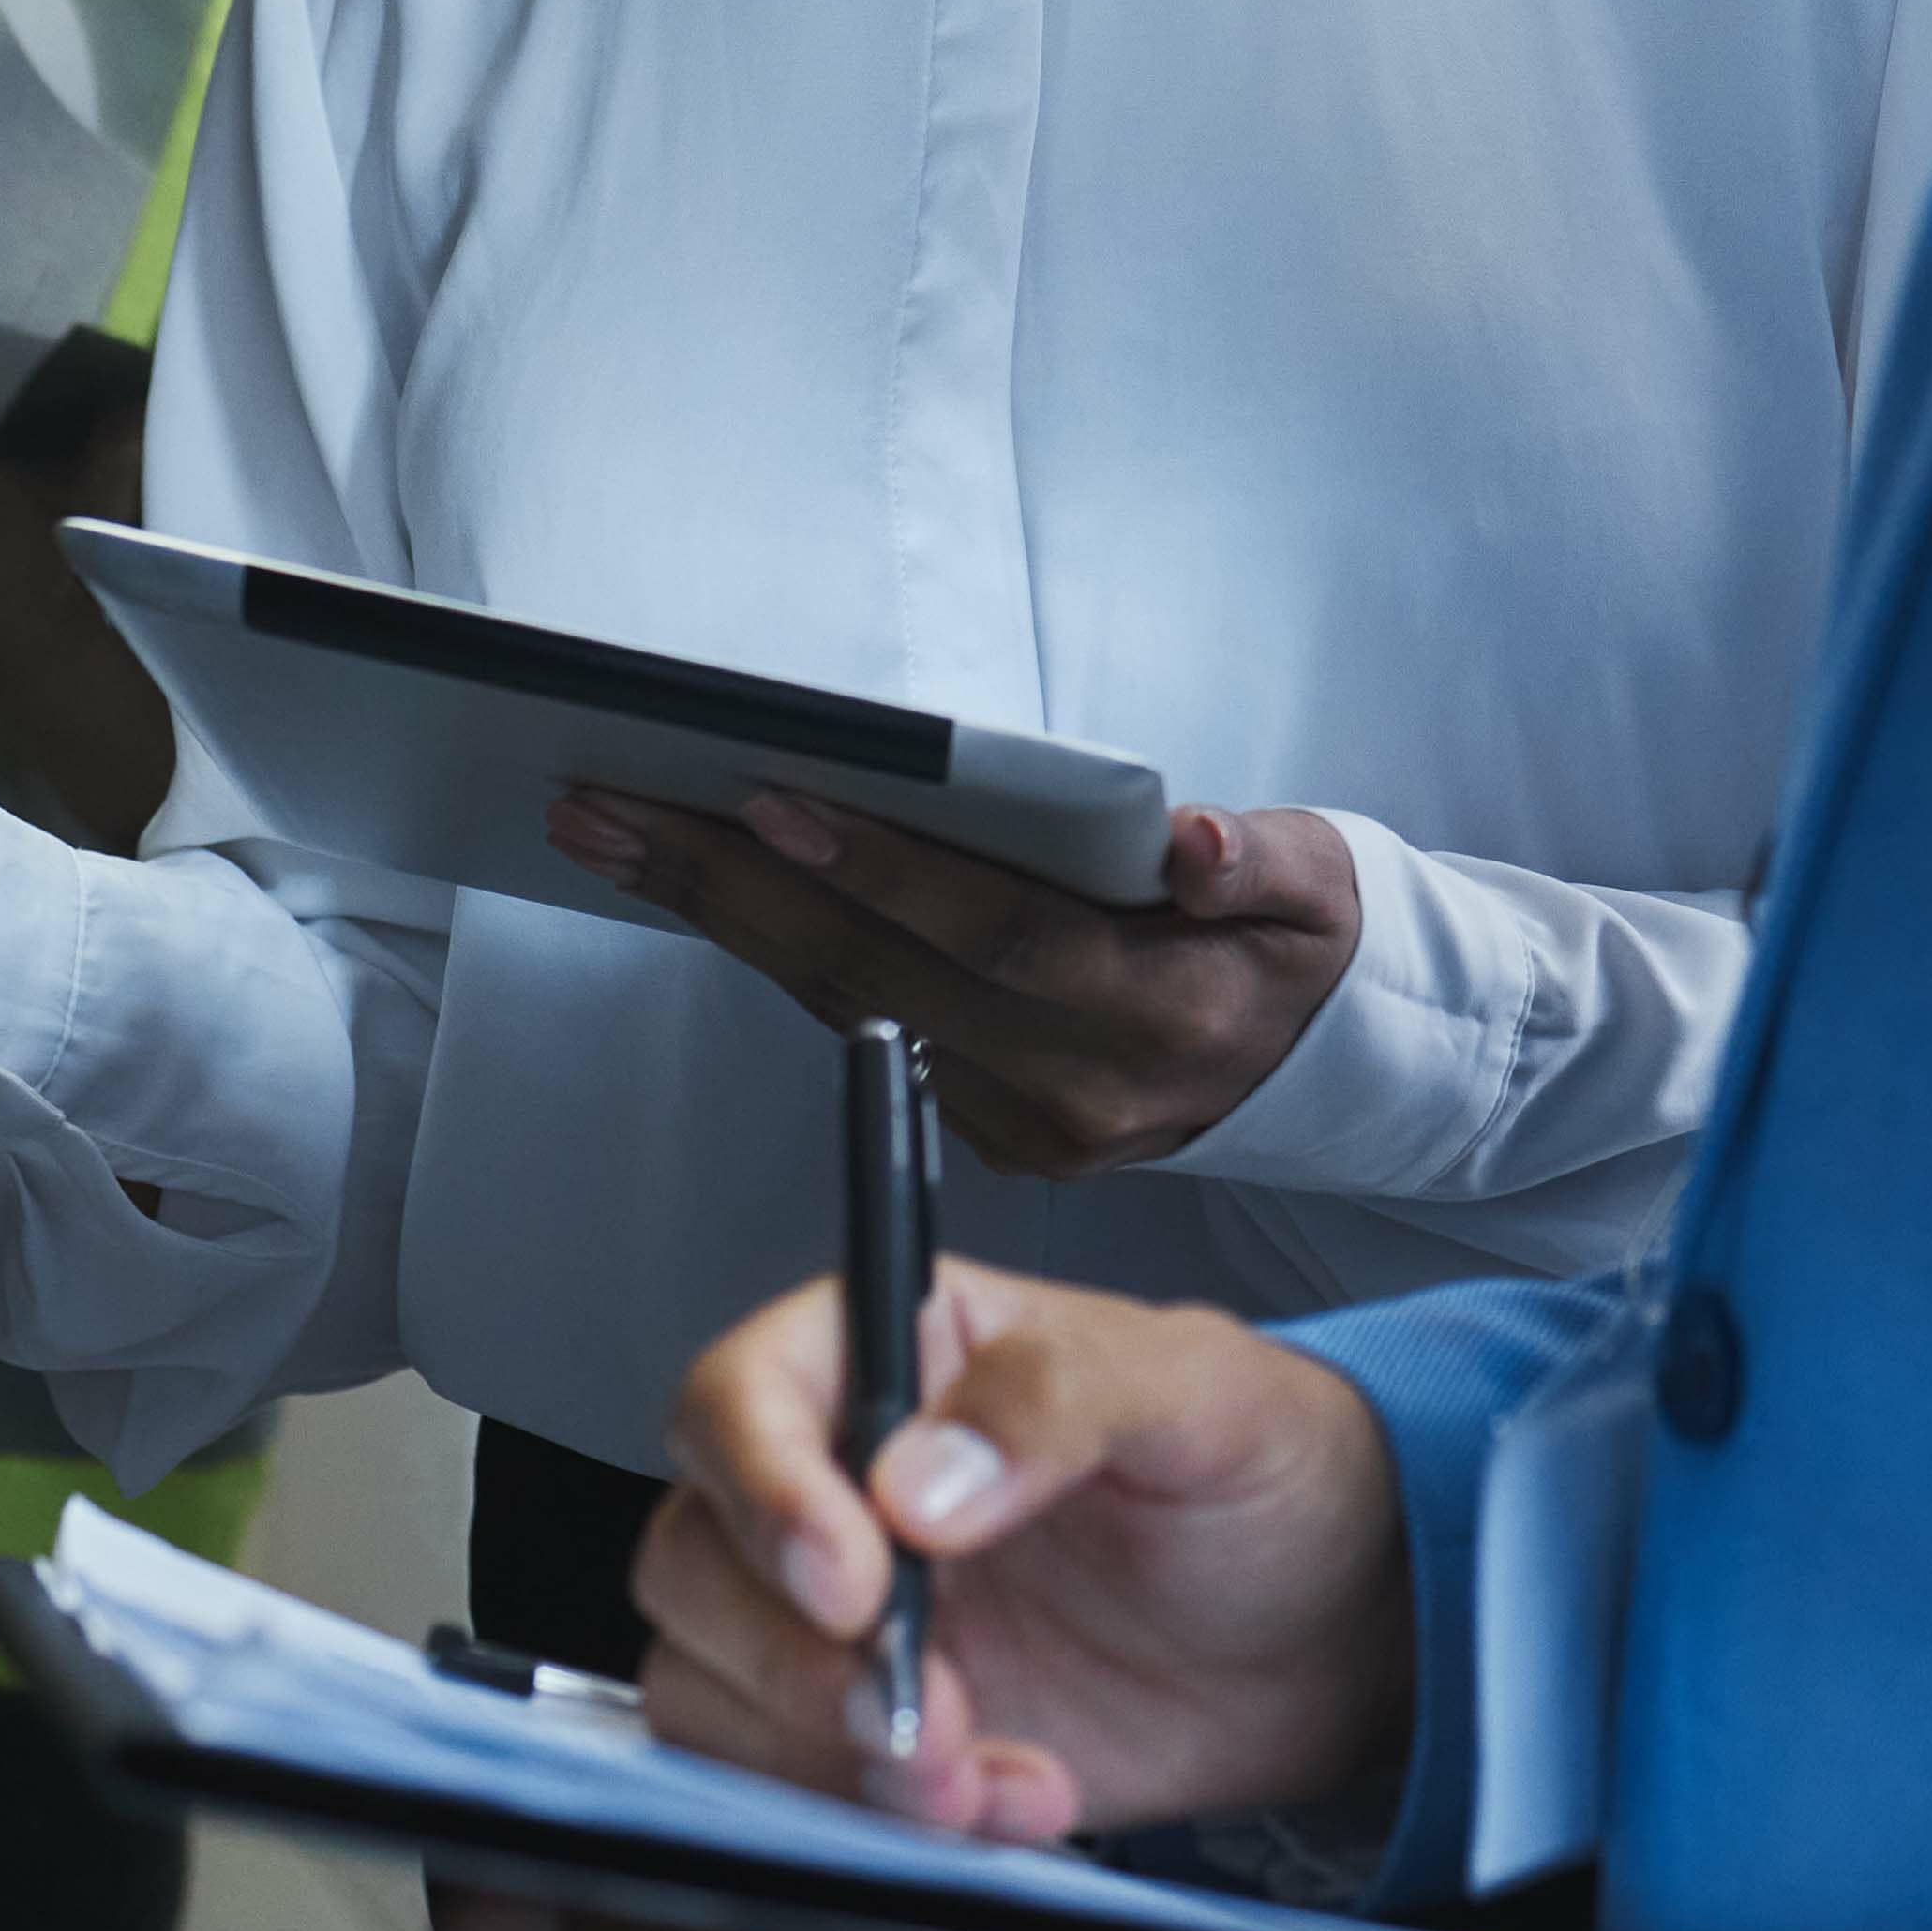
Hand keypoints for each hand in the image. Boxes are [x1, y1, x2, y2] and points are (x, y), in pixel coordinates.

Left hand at [544, 791, 1362, 1177]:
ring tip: (612, 827)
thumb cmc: (1292, 940)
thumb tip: (1194, 847)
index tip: (774, 798)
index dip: (887, 871)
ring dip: (721, 913)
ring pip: (848, 1007)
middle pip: (882, 979)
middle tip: (614, 804)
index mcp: (1162, 1016)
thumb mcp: (1319, 885)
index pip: (1002, 937)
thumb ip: (1261, 863)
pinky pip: (861, 1029)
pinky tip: (697, 879)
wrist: (1311, 1062)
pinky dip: (774, 949)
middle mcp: (1078, 1091)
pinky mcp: (985, 1132)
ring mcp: (1021, 1125)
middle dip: (734, 886)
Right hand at [637, 1256, 1409, 1849]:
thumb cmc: (1269, 1467)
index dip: (762, 1492)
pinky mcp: (877, 1737)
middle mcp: (839, 1484)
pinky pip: (798, 1789)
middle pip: (694, 1559)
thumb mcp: (1199, 1391)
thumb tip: (915, 1482)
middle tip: (923, 1707)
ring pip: (714, 1688)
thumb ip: (1056, 1399)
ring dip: (828, 1758)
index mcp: (894, 1354)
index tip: (852, 1586)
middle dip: (791, 1660)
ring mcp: (846, 1623)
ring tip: (986, 1772)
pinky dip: (892, 1820)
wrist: (1337, 1632)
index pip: (738, 1398)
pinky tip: (1025, 1799)